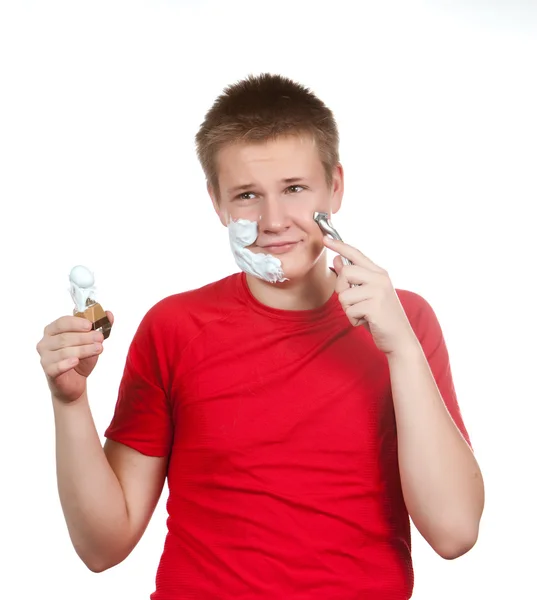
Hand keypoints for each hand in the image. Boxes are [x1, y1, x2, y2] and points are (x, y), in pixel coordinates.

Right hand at [36, 311, 113, 402]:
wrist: (75, 382)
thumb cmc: (81, 358)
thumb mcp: (93, 341)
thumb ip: (101, 327)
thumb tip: (109, 314)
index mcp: (52, 330)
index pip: (62, 322)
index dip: (76, 323)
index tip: (90, 325)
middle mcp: (45, 342)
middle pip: (64, 337)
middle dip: (84, 337)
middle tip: (100, 338)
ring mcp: (45, 357)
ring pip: (64, 351)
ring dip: (83, 349)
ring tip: (99, 348)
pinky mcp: (48, 371)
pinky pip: (56, 367)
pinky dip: (66, 363)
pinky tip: (76, 361)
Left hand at [324, 237, 415, 354]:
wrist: (399, 338)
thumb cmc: (381, 316)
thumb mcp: (367, 293)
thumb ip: (354, 277)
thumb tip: (338, 260)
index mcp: (379, 273)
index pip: (356, 254)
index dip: (339, 245)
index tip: (325, 238)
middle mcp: (380, 279)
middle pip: (345, 273)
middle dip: (342, 290)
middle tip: (354, 302)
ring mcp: (378, 292)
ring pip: (344, 296)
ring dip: (349, 309)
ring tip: (364, 314)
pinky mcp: (374, 307)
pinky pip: (350, 311)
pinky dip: (354, 320)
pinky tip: (367, 321)